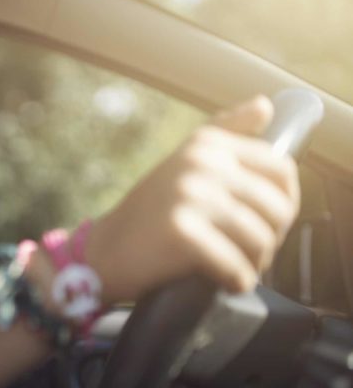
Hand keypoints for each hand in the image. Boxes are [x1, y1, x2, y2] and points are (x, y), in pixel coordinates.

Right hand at [85, 96, 299, 301]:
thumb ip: (226, 133)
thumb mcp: (184, 163)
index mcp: (206, 144)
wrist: (103, 253)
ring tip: (234, 268)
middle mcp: (199, 163)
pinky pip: (236, 267)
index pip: (281, 169)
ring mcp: (189, 196)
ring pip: (261, 239)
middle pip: (277, 208)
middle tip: (246, 252)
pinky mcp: (182, 232)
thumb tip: (265, 105)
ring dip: (254, 263)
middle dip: (270, 238)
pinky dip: (235, 281)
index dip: (284, 203)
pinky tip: (221, 282)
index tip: (265, 222)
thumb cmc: (149, 215)